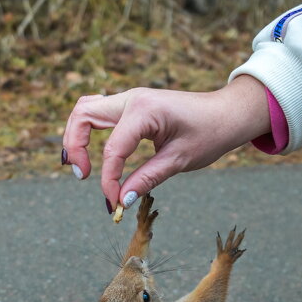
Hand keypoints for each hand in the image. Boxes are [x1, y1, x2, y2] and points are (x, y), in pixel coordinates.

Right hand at [62, 75, 269, 210]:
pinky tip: (92, 152)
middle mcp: (132, 98)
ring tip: (82, 167)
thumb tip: (121, 201)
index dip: (108, 180)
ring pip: (85, 110)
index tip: (114, 203)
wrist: (225, 114)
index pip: (113, 149)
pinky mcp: (131, 106)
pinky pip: (98, 113)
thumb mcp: (178, 161)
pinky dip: (88, 131)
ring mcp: (129, 99)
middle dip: (76, 148)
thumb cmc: (208, 134)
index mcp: (145, 110)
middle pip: (83, 116)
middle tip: (83, 177)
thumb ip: (146, 179)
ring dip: (77, 137)